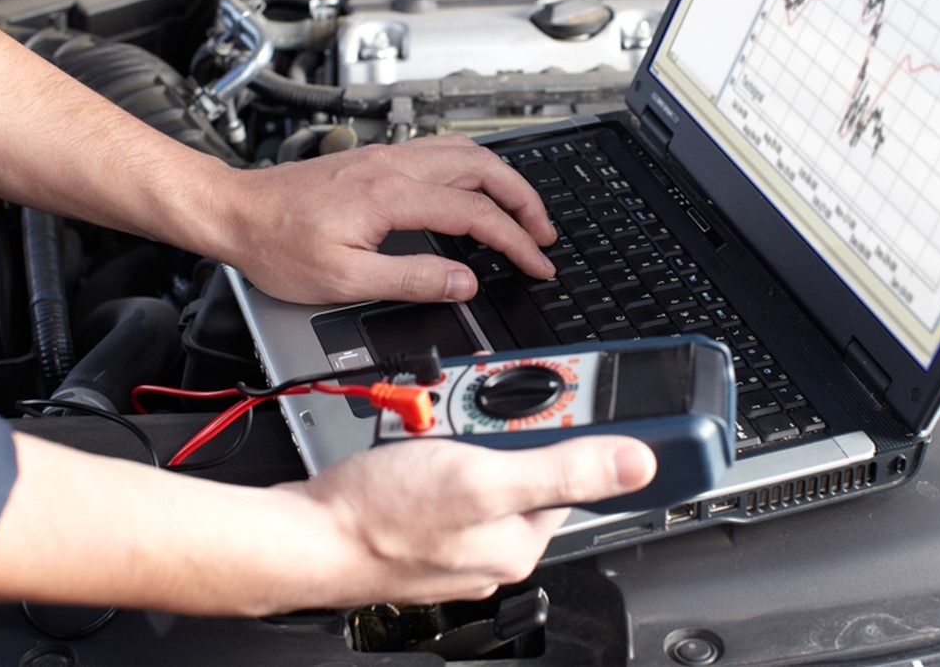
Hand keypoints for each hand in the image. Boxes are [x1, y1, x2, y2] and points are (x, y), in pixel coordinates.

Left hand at [219, 134, 557, 303]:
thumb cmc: (276, 245)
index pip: (475, 213)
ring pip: (465, 152)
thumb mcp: (344, 280)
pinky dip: (474, 170)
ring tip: (522, 211)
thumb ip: (412, 279)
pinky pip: (441, 152)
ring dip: (502, 179)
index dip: (515, 241)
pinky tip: (475, 190)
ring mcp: (385, 157)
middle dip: (524, 200)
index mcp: (391, 195)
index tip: (537, 263)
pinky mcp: (375, 159)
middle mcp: (393, 165)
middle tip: (544, 233)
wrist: (234, 212)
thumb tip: (464, 282)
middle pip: (483, 167)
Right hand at [284, 436, 656, 605]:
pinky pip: (444, 473)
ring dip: (460, 429)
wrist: (303, 536)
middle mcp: (494, 544)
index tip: (548, 394)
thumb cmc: (380, 515)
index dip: (561, 425)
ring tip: (430, 424)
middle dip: (496, 423)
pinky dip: (432, 448)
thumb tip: (636, 463)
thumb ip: (563, 469)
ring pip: (479, 461)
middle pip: (522, 460)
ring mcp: (455, 536)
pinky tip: (412, 440)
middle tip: (464, 410)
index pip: (570, 471)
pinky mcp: (423, 524)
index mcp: (521, 538)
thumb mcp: (483, 478)